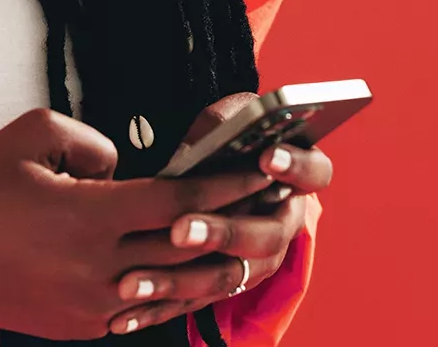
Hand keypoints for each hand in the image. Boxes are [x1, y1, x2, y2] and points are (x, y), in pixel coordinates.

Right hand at [0, 108, 275, 339]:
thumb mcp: (30, 135)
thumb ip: (91, 140)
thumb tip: (124, 164)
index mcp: (90, 215)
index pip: (178, 200)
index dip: (223, 184)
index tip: (258, 171)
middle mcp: (99, 266)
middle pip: (187, 248)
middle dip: (233, 222)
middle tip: (270, 204)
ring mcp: (93, 304)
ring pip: (174, 287)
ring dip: (214, 267)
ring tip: (247, 245)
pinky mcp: (83, 325)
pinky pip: (144, 309)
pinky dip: (173, 292)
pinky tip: (194, 277)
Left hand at [104, 93, 334, 334]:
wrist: (220, 174)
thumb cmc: (225, 139)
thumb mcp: (228, 120)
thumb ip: (225, 124)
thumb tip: (212, 136)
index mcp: (296, 178)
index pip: (314, 173)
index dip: (294, 166)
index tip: (266, 157)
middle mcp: (283, 224)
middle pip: (267, 236)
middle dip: (222, 232)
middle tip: (180, 229)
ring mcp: (258, 261)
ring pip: (228, 277)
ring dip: (178, 280)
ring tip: (134, 281)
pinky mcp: (225, 286)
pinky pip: (194, 302)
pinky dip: (157, 310)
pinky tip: (123, 317)